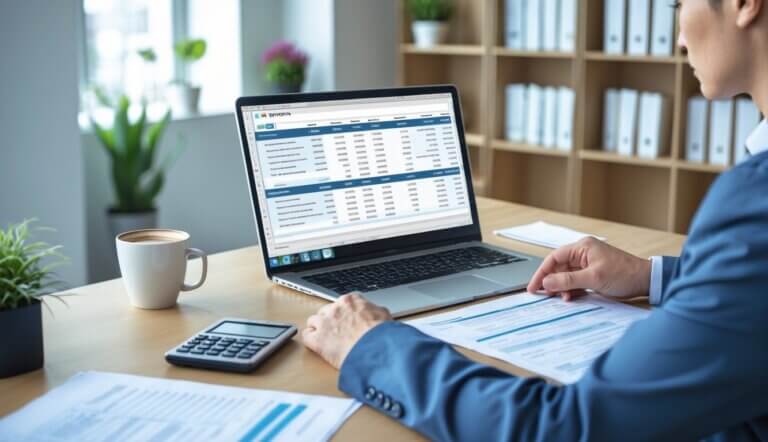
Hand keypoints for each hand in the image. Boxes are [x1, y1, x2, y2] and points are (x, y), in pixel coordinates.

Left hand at [302, 293, 391, 368]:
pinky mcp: (317, 339)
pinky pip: (306, 335)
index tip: (347, 320)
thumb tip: (376, 313)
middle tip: (339, 332)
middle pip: (326, 310)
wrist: (375, 351)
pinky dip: (310, 340)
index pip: (342, 303)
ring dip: (319, 329)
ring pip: (314, 321)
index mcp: (351, 300)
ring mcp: (324, 323)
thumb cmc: (382, 336)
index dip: (345, 313)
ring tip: (327, 339)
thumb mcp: (384, 316)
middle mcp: (335, 308)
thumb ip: (375, 311)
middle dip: (331, 321)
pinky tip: (317, 345)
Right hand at [526, 237, 650, 300]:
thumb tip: (547, 282)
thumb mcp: (593, 278)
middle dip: (551, 281)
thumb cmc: (624, 274)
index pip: (554, 258)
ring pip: (566, 276)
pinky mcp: (593, 274)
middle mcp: (583, 253)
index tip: (534, 286)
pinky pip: (576, 281)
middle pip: (559, 267)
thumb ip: (567, 280)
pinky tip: (570, 298)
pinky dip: (571, 290)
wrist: (645, 281)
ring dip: (562, 287)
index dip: (542, 272)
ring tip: (560, 298)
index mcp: (582, 247)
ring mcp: (588, 264)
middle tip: (543, 294)